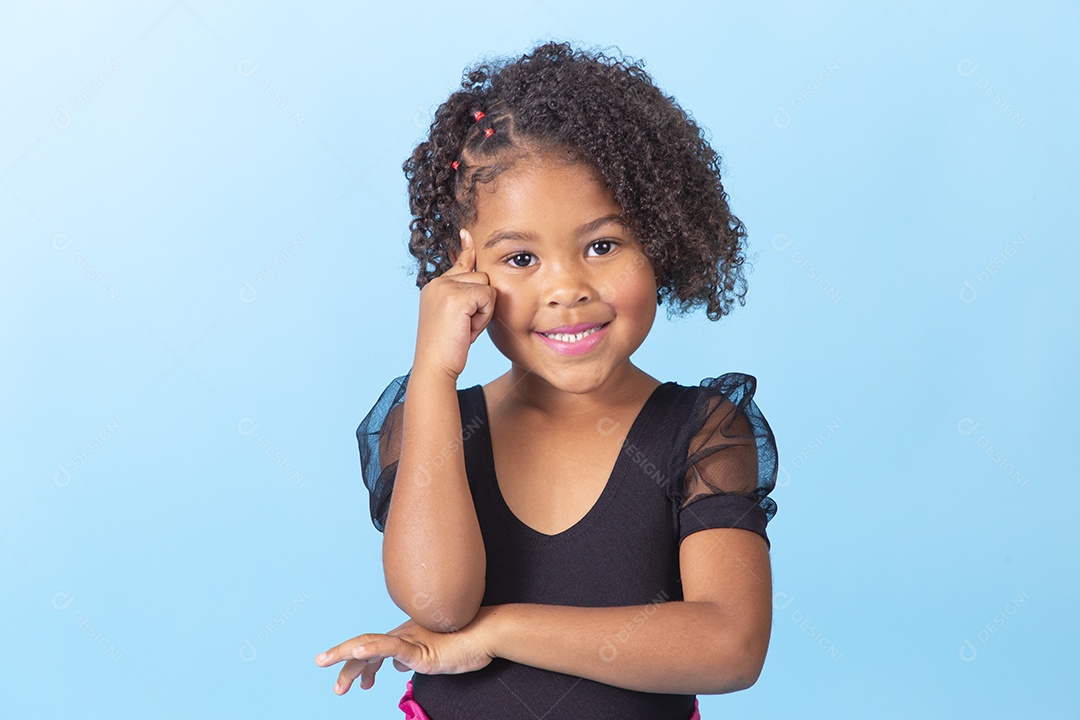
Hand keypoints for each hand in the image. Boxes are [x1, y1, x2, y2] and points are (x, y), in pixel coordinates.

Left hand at [314, 610, 496, 694]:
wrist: (487, 634)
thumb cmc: (464, 643)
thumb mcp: (432, 656)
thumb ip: (411, 659)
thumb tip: (395, 668)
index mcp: (405, 636)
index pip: (373, 649)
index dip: (358, 664)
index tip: (350, 683)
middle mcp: (403, 634)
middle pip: (365, 647)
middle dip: (342, 662)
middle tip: (330, 680)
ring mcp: (411, 640)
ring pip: (370, 647)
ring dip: (347, 660)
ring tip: (337, 682)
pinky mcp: (421, 648)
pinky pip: (392, 647)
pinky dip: (372, 650)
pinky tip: (357, 653)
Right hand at [413, 228, 495, 380]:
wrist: (435, 366)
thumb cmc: (449, 348)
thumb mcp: (457, 316)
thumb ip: (465, 296)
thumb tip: (483, 281)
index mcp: (435, 286)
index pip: (459, 262)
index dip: (467, 249)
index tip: (466, 233)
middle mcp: (438, 282)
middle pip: (481, 276)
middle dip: (482, 302)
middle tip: (465, 325)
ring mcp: (445, 287)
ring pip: (486, 285)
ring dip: (484, 309)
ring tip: (465, 327)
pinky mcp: (456, 296)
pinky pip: (488, 296)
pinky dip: (484, 315)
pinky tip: (468, 328)